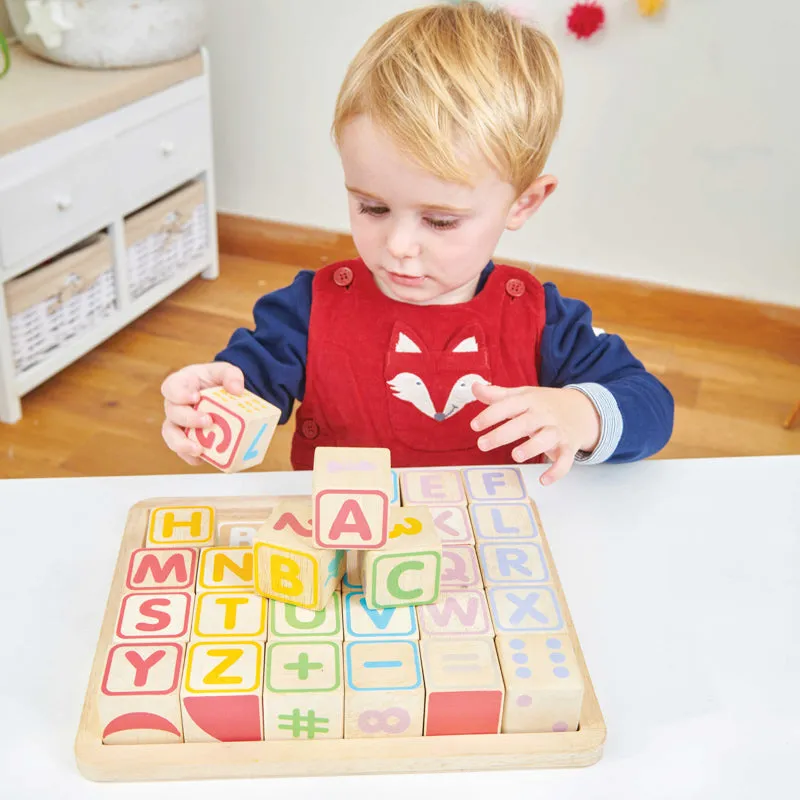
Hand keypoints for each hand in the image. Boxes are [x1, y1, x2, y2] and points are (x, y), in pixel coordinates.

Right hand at [161, 362, 244, 464]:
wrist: (223, 395)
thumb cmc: (217, 380)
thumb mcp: (225, 371)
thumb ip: (231, 375)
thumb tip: (236, 390)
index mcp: (181, 384)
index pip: (171, 387)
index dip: (179, 394)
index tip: (195, 398)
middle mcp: (175, 404)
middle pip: (172, 412)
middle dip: (188, 418)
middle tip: (208, 421)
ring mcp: (178, 423)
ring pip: (170, 434)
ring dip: (181, 443)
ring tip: (198, 449)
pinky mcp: (186, 438)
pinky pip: (182, 451)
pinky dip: (190, 456)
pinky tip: (202, 459)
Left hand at [470, 384, 600, 485]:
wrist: (582, 410)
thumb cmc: (545, 404)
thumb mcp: (523, 395)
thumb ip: (497, 395)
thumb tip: (475, 388)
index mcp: (530, 401)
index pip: (508, 405)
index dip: (491, 415)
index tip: (474, 425)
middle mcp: (543, 415)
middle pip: (524, 423)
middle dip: (503, 434)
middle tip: (482, 444)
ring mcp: (557, 431)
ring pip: (546, 439)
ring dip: (531, 447)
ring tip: (515, 456)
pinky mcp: (568, 447)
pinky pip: (565, 460)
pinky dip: (557, 471)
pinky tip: (544, 480)